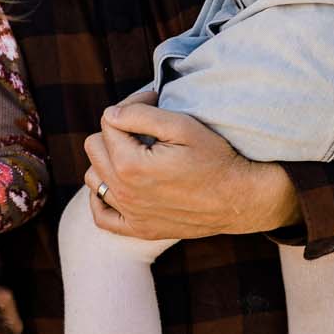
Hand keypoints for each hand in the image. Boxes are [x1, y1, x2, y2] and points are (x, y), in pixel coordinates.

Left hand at [83, 101, 300, 240]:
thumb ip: (139, 114)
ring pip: (93, 177)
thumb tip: (112, 113)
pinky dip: (103, 198)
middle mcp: (123, 192)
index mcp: (130, 164)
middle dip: (116, 131)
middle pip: (94, 146)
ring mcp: (130, 214)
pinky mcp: (139, 229)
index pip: (108, 121)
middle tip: (145, 129)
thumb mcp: (182, 125)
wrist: (240, 198)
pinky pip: (101, 215)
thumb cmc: (215, 158)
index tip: (154, 104)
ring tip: (135, 154)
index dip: (132, 106)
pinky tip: (119, 185)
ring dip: (107, 161)